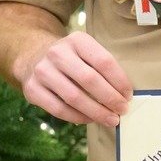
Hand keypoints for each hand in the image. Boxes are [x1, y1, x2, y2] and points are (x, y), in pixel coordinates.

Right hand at [15, 32, 132, 127]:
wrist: (33, 56)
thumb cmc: (70, 58)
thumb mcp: (85, 51)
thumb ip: (102, 68)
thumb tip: (123, 96)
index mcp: (76, 40)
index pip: (104, 61)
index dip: (119, 81)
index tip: (128, 95)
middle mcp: (57, 53)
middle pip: (89, 80)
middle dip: (110, 99)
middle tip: (122, 110)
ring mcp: (42, 71)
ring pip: (74, 97)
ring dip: (96, 112)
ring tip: (110, 119)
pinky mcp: (32, 89)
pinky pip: (59, 109)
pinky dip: (77, 117)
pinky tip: (89, 119)